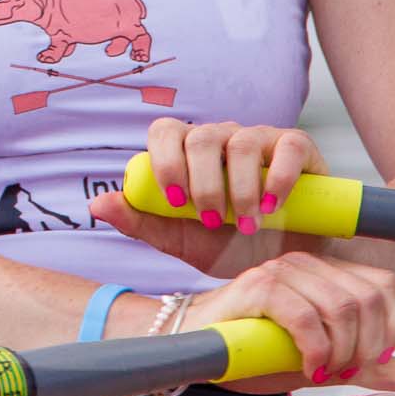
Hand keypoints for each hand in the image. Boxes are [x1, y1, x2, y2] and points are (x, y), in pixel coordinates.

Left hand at [87, 119, 328, 274]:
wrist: (287, 264)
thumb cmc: (232, 248)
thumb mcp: (182, 242)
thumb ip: (141, 222)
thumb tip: (96, 204)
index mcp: (189, 154)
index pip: (165, 131)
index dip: (165, 162)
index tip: (176, 203)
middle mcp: (222, 139)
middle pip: (202, 137)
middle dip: (204, 184)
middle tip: (213, 221)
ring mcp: (261, 139)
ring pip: (241, 142)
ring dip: (240, 189)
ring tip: (245, 225)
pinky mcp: (298, 147)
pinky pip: (287, 146)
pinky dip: (278, 178)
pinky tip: (273, 207)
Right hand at [185, 251, 394, 393]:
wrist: (194, 347)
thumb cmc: (254, 353)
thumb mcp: (320, 363)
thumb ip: (366, 367)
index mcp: (327, 274)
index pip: (387, 286)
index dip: (392, 327)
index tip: (371, 361)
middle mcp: (308, 264)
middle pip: (369, 299)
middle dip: (368, 347)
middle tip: (345, 372)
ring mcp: (284, 271)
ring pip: (343, 308)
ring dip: (342, 352)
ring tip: (324, 372)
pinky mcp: (259, 287)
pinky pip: (307, 318)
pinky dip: (317, 351)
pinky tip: (308, 370)